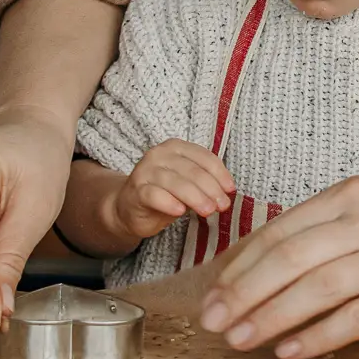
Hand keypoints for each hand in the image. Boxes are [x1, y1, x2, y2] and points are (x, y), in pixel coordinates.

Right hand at [113, 140, 235, 241]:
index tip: (231, 190)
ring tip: (208, 211)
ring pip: (176, 183)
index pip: (204, 158)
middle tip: (223, 206)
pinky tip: (180, 212)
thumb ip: (203, 184)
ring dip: (196, 198)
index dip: (220, 174)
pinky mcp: (136, 191)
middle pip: (193, 171)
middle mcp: (159, 155)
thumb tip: (225, 193)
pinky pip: (154, 195)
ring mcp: (145, 171)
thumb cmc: (164, 193)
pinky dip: (169, 202)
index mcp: (176, 147)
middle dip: (211, 189)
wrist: (128, 208)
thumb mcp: (187, 184)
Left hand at [197, 176, 358, 358]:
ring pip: (318, 288)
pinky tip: (291, 350)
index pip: (283, 230)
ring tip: (241, 339)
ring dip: (272, 317)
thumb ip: (329, 222)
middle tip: (214, 321)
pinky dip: (319, 335)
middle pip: (292, 259)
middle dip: (244, 293)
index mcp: (355, 194)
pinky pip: (357, 317)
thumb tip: (266, 255)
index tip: (215, 292)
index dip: (242, 264)